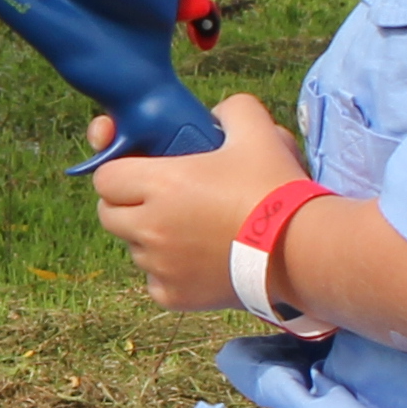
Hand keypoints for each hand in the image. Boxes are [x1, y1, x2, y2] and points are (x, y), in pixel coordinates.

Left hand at [86, 91, 303, 311]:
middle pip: (109, 215)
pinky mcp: (175, 297)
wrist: (301, 250)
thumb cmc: (275, 188)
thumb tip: (217, 115)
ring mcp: (159, 266)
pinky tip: (199, 258)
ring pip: (134, 248)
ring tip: (191, 229)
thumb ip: (230, 110)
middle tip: (161, 199)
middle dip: (128, 204)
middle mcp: (149, 228)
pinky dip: (169, 272)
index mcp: (159, 184)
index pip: (105, 177)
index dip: (121, 171)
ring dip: (150, 238)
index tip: (144, 171)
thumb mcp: (257, 131)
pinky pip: (155, 281)